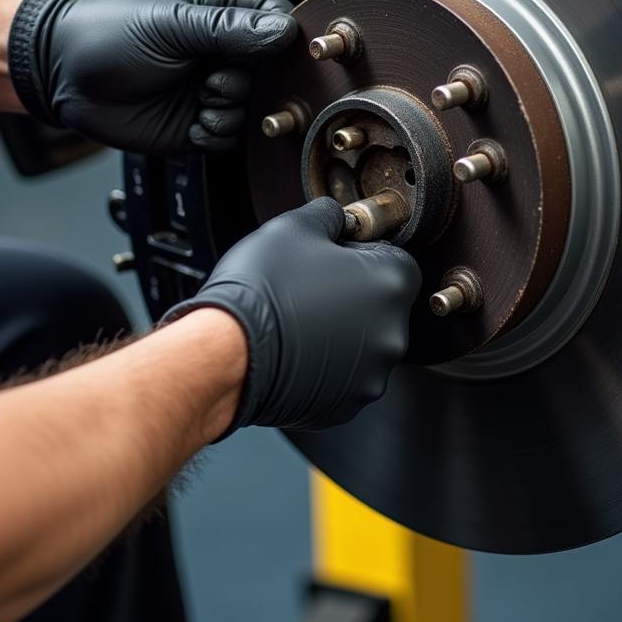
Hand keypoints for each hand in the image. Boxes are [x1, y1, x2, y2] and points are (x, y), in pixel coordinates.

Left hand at [7, 0, 296, 153]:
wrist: (64, 75)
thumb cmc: (107, 33)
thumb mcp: (172, 24)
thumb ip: (229, 28)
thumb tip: (282, 30)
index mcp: (223, 11)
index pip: (278, 22)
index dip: (284, 41)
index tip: (275, 55)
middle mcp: (224, 51)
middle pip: (273, 73)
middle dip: (250, 83)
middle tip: (216, 80)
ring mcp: (214, 88)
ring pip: (255, 108)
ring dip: (232, 111)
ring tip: (200, 99)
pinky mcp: (201, 122)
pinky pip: (232, 137)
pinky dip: (217, 134)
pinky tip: (194, 122)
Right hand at [164, 198, 421, 434]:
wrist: (226, 353)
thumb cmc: (261, 290)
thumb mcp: (294, 227)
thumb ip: (329, 215)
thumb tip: (336, 217)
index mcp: (390, 284)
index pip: (395, 259)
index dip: (361, 254)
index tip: (334, 258)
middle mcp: (392, 334)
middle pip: (382, 305)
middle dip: (352, 296)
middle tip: (310, 288)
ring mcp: (370, 375)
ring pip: (364, 344)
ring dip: (341, 332)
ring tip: (298, 320)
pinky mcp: (345, 406)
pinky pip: (344, 378)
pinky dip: (326, 366)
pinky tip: (296, 350)